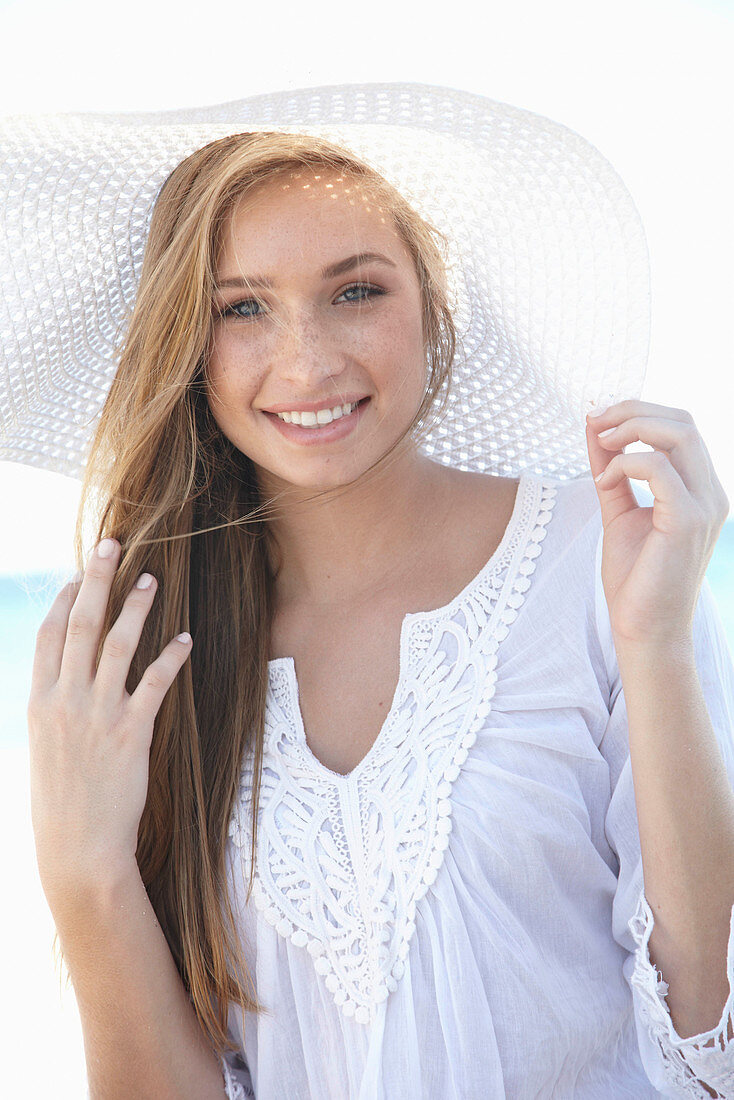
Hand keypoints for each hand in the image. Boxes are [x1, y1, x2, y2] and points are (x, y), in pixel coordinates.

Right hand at [27, 538, 191, 907]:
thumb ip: (56, 707)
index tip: (82, 572)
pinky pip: (155, 682)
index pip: (49, 633)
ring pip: (118, 644)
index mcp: (39, 700)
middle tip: (112, 544)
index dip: (67, 597)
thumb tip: (66, 679)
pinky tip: (186, 637)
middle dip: (97, 579)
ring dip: (136, 607)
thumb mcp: (45, 746)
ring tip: (152, 578)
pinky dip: (171, 656)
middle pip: (80, 624)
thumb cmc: (62, 800)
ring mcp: (98, 714)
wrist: (76, 849)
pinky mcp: (132, 732)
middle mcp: (65, 699)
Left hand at [586, 400, 729, 646]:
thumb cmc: (635, 577)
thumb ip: (611, 471)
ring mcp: (705, 506)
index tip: (597, 417)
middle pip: (682, 421)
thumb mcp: (618, 511)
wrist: (644, 629)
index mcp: (700, 489)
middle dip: (632, 409)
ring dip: (631, 427)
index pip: (681, 426)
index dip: (638, 411)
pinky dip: (626, 463)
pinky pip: (659, 468)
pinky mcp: (687, 521)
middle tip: (594, 420)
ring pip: (679, 434)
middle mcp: (711, 493)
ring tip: (599, 441)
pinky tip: (604, 480)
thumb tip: (594, 429)